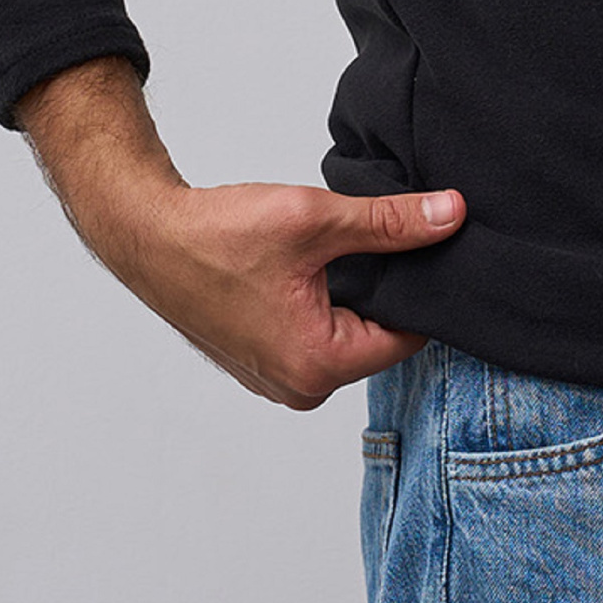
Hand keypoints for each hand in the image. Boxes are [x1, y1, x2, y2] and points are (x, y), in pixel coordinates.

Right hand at [13, 56, 466, 408]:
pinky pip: (319, 336)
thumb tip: (452, 215)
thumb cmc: (220, 234)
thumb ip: (391, 223)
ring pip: (349, 335)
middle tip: (386, 241)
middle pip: (379, 338)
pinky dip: (326, 302)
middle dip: (388, 290)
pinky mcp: (264, 362)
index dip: (423, 287)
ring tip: (339, 251)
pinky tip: (316, 266)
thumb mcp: (316, 219)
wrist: (150, 236)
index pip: (409, 335)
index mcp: (318, 366)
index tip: (430, 248)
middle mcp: (300, 388)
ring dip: (355, 295)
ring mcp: (279, 380)